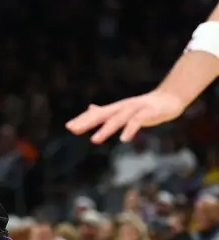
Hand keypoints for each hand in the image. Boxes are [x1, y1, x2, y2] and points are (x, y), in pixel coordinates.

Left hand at [65, 90, 184, 143]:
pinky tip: (124, 139)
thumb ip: (106, 111)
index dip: (82, 120)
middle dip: (87, 122)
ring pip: (117, 120)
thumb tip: (90, 108)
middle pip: (102, 115)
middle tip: (72, 129)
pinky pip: (137, 122)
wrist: (169, 99)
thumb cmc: (144, 107)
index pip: (96, 114)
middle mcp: (122, 107)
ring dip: (105, 130)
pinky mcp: (148, 112)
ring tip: (94, 140)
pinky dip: (130, 130)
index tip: (69, 127)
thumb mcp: (122, 109)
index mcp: (115, 108)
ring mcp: (135, 109)